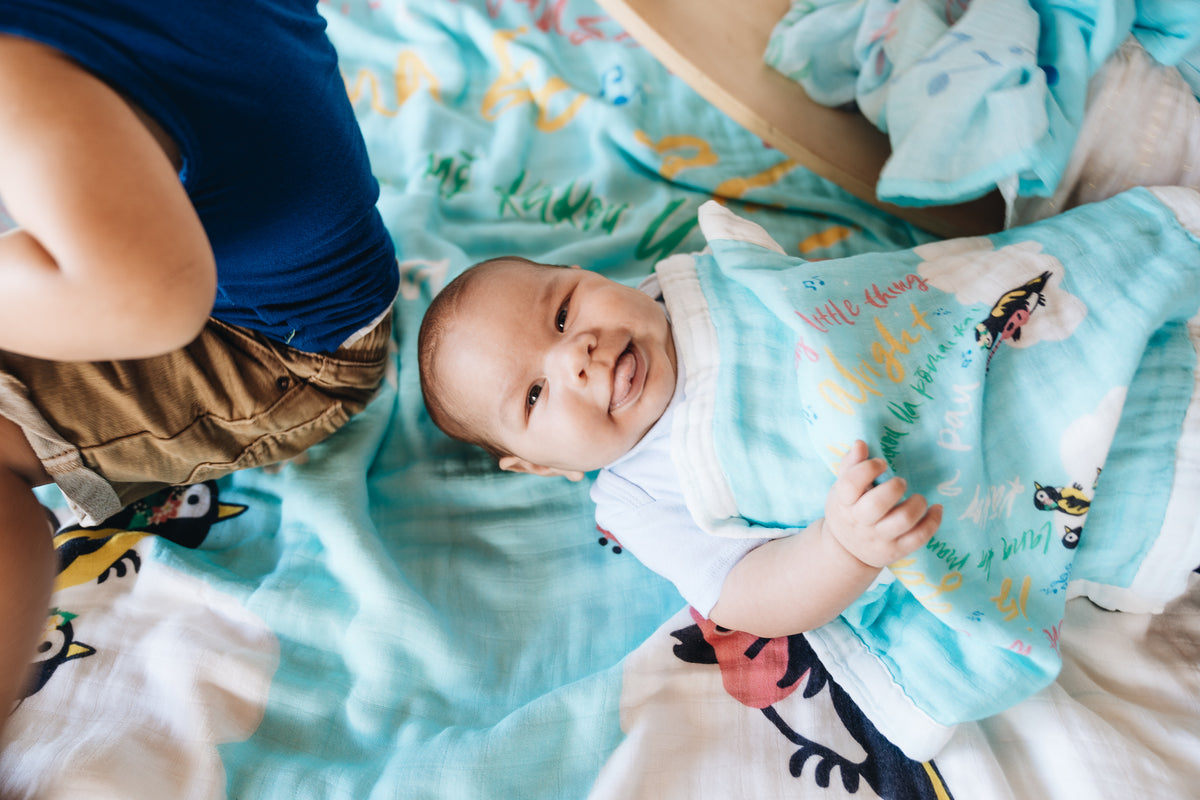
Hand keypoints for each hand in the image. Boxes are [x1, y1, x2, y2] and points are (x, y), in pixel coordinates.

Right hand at [823, 440, 941, 567]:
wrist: (845, 551)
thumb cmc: (847, 510)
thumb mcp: (841, 489)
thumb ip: (850, 465)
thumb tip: (860, 443)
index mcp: (843, 503)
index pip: (850, 484)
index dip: (867, 468)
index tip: (881, 463)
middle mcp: (860, 522)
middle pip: (877, 504)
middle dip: (895, 487)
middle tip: (901, 482)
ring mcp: (879, 538)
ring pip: (902, 521)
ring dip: (917, 504)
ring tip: (918, 498)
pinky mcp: (896, 550)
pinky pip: (919, 537)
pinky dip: (933, 521)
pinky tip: (935, 509)